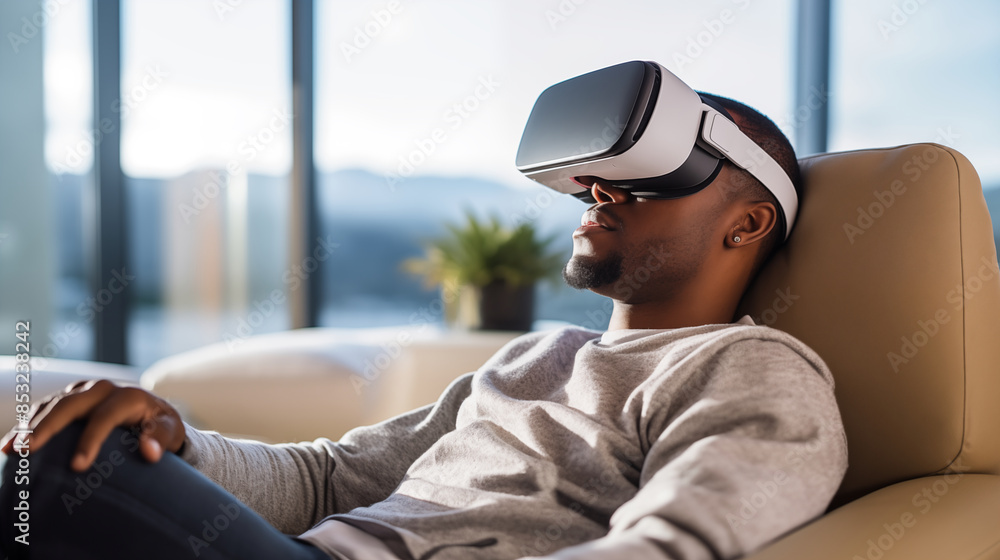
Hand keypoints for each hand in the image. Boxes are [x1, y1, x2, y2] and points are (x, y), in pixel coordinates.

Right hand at [0, 379, 185, 471]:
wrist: (152, 412)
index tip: (78, 467)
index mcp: (129, 397)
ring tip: (10, 450)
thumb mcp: (171, 432)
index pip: (106, 417)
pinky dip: (28, 424)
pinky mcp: (70, 396)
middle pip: (70, 405)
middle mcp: (104, 389)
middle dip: (46, 427)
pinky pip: (45, 408)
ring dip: (29, 426)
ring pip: (52, 404)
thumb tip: (150, 451)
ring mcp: (84, 390)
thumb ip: (162, 438)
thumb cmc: (162, 426)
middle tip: (25, 451)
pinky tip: (13, 444)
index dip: (91, 440)